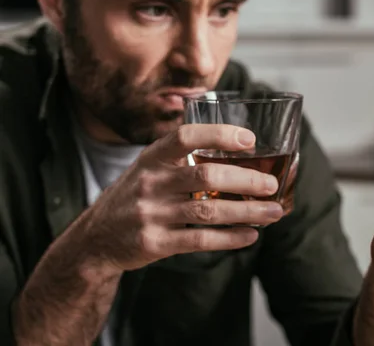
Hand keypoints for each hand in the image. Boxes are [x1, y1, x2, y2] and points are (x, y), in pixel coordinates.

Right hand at [63, 124, 283, 274]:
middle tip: (271, 184)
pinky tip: (251, 234)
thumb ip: (182, 160)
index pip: (185, 137)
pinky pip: (200, 240)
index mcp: (151, 158)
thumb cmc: (134, 197)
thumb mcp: (148, 169)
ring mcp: (151, 214)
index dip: (219, 135)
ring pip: (209, 211)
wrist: (95, 239)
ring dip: (247, 211)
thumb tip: (239, 154)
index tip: (250, 139)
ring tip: (274, 211)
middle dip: (246, 180)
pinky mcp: (155, 243)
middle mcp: (150, 182)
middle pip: (206, 176)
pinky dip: (230, 238)